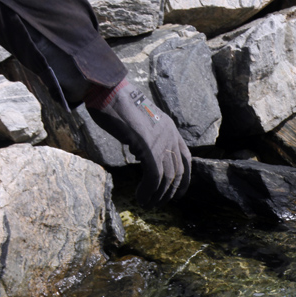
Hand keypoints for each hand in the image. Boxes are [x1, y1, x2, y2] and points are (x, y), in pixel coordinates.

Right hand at [88, 81, 190, 206]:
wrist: (109, 92)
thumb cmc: (117, 105)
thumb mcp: (140, 122)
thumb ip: (146, 137)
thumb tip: (141, 154)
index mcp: (171, 129)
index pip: (186, 159)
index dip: (184, 179)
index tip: (178, 193)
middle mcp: (171, 135)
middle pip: (178, 172)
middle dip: (170, 192)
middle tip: (158, 203)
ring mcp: (161, 141)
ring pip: (167, 178)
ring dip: (158, 195)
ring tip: (147, 204)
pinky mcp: (149, 146)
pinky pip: (154, 176)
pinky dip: (149, 191)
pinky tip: (141, 198)